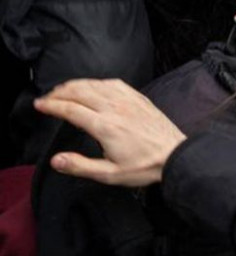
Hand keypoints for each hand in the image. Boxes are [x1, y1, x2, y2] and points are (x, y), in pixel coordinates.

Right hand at [35, 79, 185, 186]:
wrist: (176, 155)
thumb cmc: (143, 167)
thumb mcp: (109, 174)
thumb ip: (80, 166)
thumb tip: (55, 160)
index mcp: (105, 126)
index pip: (71, 110)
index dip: (52, 105)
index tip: (39, 104)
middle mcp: (116, 108)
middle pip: (81, 91)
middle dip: (60, 92)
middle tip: (47, 97)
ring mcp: (129, 100)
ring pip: (97, 84)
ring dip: (77, 84)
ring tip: (63, 90)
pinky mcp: (139, 98)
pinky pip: (115, 83)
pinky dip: (98, 81)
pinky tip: (93, 85)